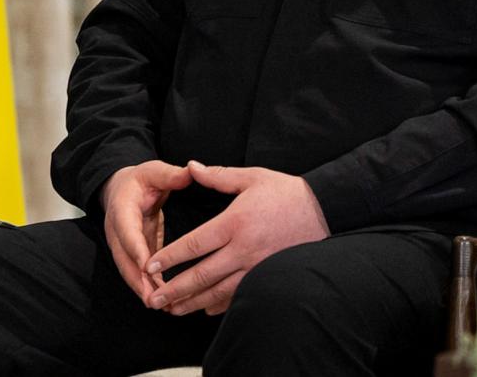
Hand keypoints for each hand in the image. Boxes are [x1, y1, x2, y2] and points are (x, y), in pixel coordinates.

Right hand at [101, 161, 192, 298]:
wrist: (120, 188)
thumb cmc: (139, 180)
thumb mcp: (153, 171)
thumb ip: (170, 175)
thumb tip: (189, 173)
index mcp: (121, 209)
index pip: (127, 231)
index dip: (136, 249)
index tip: (146, 265)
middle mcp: (118, 231)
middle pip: (124, 260)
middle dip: (138, 281)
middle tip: (154, 299)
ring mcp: (123, 245)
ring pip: (130, 271)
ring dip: (144, 290)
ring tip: (163, 306)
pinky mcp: (133, 254)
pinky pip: (138, 273)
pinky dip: (149, 287)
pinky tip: (165, 301)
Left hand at [143, 161, 330, 315]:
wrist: (325, 212)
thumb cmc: (287, 193)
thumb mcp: (253, 177)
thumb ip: (218, 175)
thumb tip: (190, 167)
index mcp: (235, 222)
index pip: (195, 245)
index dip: (170, 257)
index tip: (151, 265)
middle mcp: (243, 249)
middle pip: (201, 275)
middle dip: (174, 289)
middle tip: (153, 299)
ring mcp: (255, 267)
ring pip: (217, 291)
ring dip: (192, 302)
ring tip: (172, 309)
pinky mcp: (266, 276)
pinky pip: (238, 296)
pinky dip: (218, 304)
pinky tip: (204, 308)